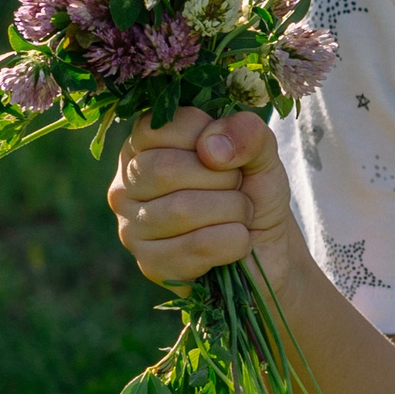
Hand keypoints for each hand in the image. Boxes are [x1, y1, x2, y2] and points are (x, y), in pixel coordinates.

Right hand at [108, 107, 303, 285]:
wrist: (268, 250)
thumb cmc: (255, 193)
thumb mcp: (261, 153)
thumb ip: (246, 133)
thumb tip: (211, 148)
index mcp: (144, 146)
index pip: (165, 127)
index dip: (213, 139)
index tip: (229, 157)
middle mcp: (126, 185)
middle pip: (167, 169)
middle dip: (223, 179)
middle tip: (238, 190)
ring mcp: (131, 228)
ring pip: (182, 209)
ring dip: (234, 211)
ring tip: (239, 215)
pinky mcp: (151, 265)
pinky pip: (199, 246)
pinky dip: (235, 241)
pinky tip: (234, 243)